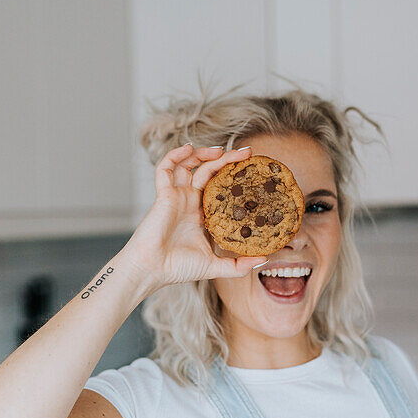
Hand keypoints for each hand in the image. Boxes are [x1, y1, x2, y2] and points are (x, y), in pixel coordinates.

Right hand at [124, 143, 267, 290]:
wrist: (153, 270)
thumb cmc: (178, 268)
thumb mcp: (216, 267)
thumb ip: (239, 265)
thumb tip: (265, 259)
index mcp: (203, 215)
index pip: (221, 188)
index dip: (234, 177)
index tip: (253, 170)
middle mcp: (191, 202)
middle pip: (209, 172)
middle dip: (227, 159)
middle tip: (247, 152)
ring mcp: (177, 196)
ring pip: (189, 165)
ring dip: (203, 153)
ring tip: (221, 149)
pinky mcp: (164, 194)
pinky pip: (166, 168)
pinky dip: (175, 155)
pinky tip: (188, 147)